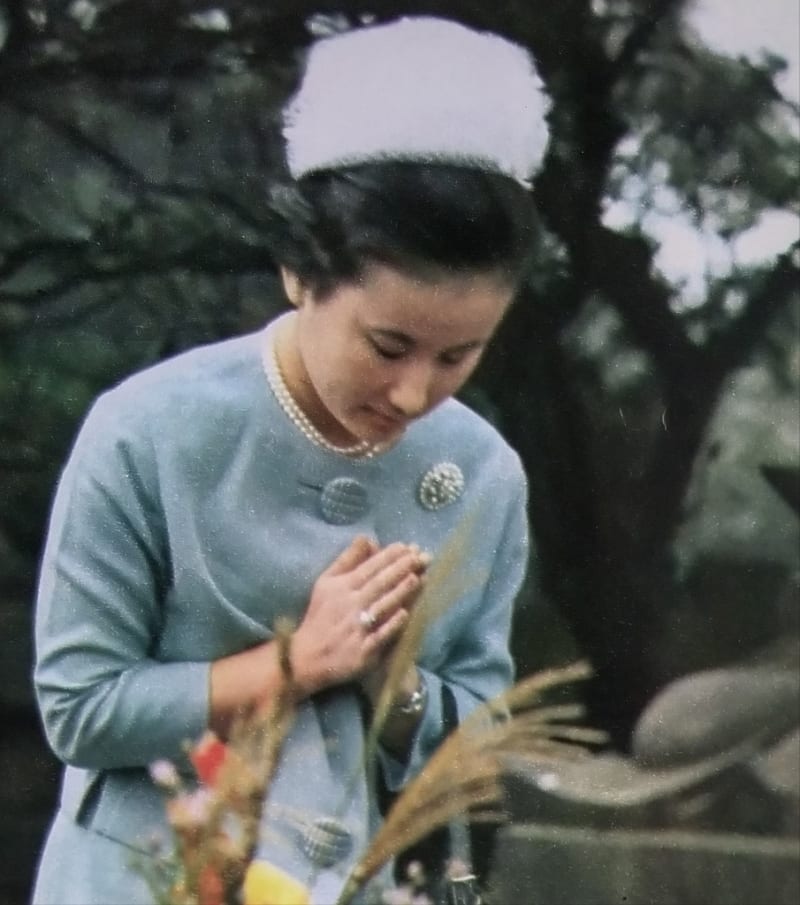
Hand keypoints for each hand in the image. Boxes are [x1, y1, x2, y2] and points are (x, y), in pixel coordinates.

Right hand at [290, 536, 426, 695]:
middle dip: (400, 568)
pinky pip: (380, 635)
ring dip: (401, 592)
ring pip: (382, 607)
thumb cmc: (321, 615)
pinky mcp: (363, 650)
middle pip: (378, 584)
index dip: (388, 556)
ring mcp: (357, 628)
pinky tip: (406, 613)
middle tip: (421, 557)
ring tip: (418, 577)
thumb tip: (367, 538)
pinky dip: (392, 624)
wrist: (307, 657)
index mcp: (341, 587)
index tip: (407, 546)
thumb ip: (347, 560)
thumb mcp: (326, 583)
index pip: (368, 568)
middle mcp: (350, 605)